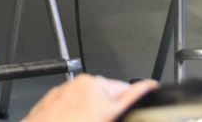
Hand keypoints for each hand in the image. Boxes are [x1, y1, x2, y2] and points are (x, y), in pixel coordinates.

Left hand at [24, 75, 156, 120]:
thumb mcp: (110, 116)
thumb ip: (130, 100)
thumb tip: (147, 86)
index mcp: (97, 86)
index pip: (127, 89)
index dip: (132, 102)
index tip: (136, 104)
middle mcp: (81, 83)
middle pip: (107, 94)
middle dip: (111, 108)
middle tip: (108, 119)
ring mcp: (65, 89)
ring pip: (88, 99)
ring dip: (93, 110)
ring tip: (89, 121)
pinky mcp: (53, 98)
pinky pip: (71, 102)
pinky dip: (77, 111)